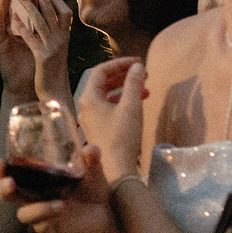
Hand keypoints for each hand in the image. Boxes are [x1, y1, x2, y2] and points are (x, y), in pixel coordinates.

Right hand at [0, 0, 36, 99]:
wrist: (27, 87)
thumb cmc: (35, 65)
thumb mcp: (43, 42)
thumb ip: (45, 29)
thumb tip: (58, 13)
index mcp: (25, 27)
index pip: (24, 5)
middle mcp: (14, 29)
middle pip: (11, 5)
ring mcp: (7, 37)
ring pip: (4, 14)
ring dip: (4, 0)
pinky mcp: (2, 46)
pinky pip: (1, 29)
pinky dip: (1, 18)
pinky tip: (1, 8)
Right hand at [0, 145, 121, 232]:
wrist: (105, 212)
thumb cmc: (92, 187)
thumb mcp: (93, 170)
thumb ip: (91, 159)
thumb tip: (90, 149)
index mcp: (37, 178)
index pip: (11, 172)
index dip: (1, 169)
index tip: (1, 162)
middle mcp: (33, 195)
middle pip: (6, 194)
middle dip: (3, 188)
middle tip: (10, 183)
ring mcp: (40, 212)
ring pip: (23, 214)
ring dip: (36, 208)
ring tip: (60, 203)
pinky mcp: (50, 227)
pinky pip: (40, 226)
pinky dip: (49, 218)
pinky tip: (62, 210)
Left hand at [14, 0, 75, 103]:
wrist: (56, 94)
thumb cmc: (54, 73)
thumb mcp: (57, 51)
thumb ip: (55, 37)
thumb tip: (51, 22)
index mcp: (65, 37)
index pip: (65, 12)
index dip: (54, 0)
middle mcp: (62, 40)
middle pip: (52, 11)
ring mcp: (53, 48)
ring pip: (41, 21)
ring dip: (28, 6)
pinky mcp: (43, 57)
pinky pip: (31, 38)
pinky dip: (22, 27)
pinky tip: (13, 19)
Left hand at [77, 55, 149, 183]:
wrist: (116, 169)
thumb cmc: (122, 136)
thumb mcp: (131, 107)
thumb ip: (134, 83)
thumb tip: (138, 66)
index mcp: (88, 97)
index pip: (101, 71)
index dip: (120, 63)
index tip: (139, 62)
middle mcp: (85, 106)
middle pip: (102, 82)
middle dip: (123, 75)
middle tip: (143, 73)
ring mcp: (90, 118)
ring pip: (107, 95)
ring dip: (125, 88)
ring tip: (146, 88)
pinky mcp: (98, 128)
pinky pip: (109, 107)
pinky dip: (123, 101)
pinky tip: (138, 102)